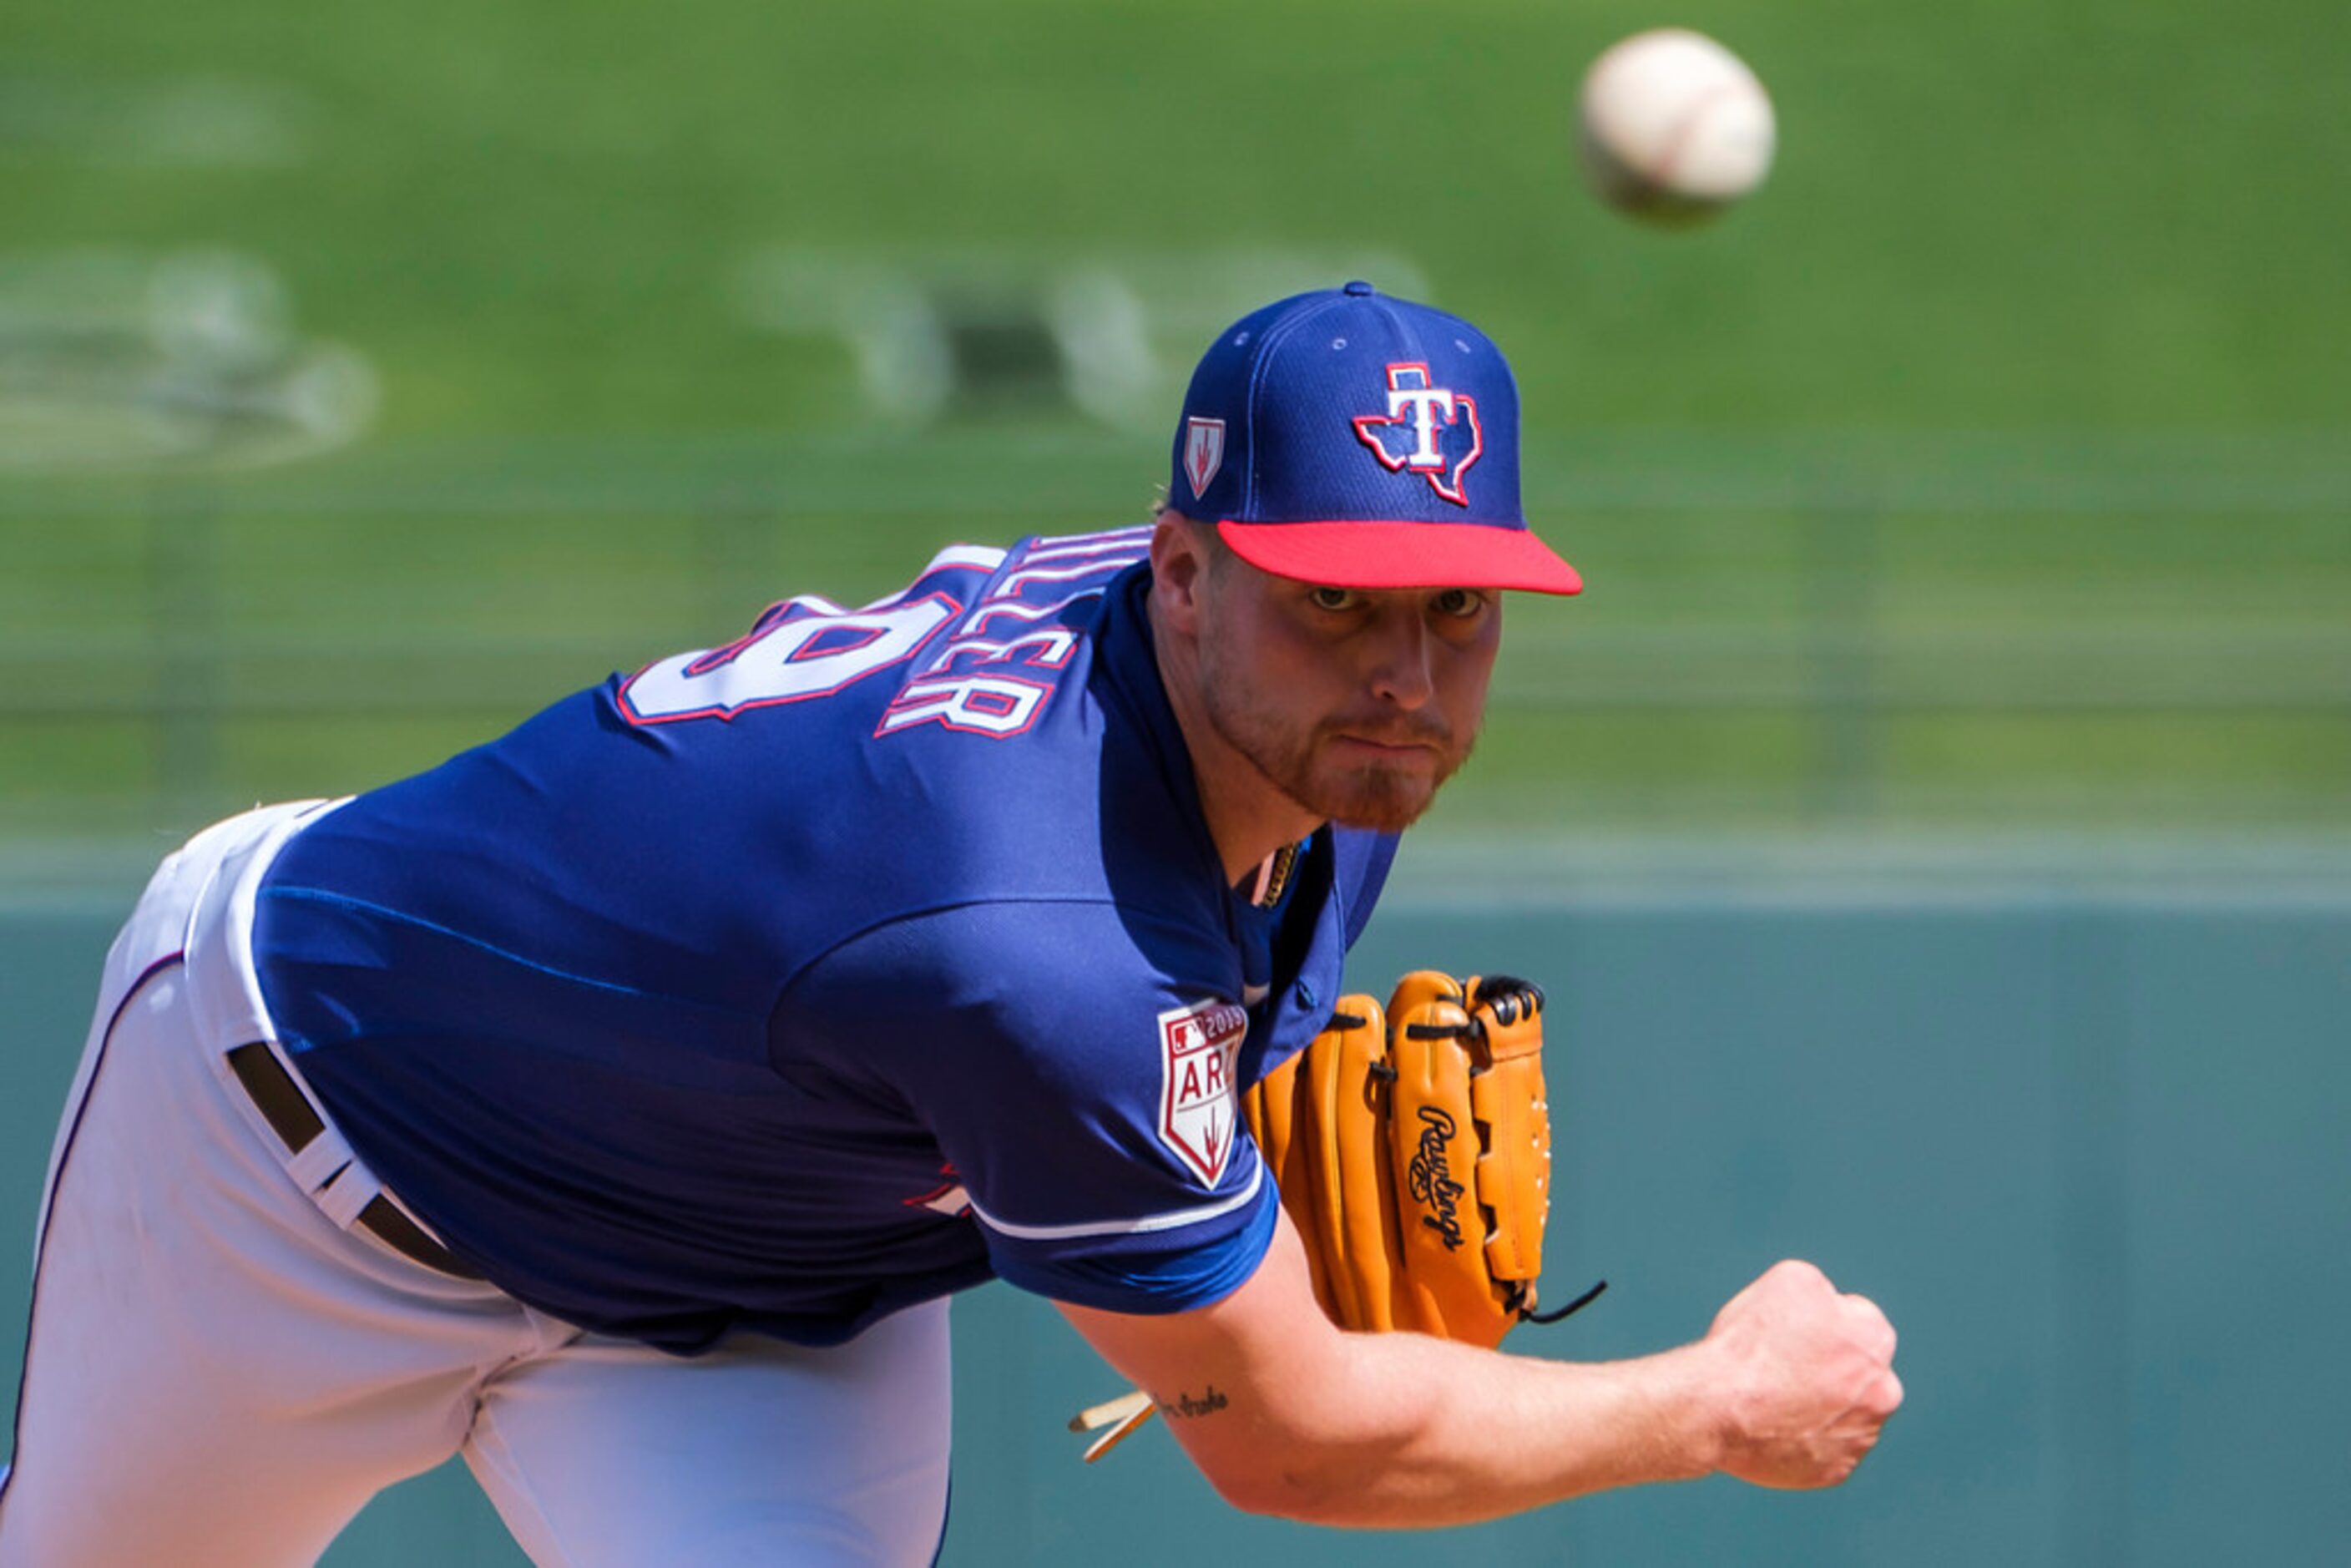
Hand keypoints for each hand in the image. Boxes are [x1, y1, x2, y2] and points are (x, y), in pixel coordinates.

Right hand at [1699, 1259, 1902, 1488]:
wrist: (1719, 1407)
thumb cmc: (1751, 1342)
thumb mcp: (1790, 1279)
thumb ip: (1823, 1289)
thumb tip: (1830, 1304)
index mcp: (1876, 1339)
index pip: (1856, 1321)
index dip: (1818, 1321)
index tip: (1790, 1330)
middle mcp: (1883, 1392)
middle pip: (1858, 1371)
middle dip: (1831, 1366)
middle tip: (1783, 1365)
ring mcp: (1861, 1438)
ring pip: (1843, 1414)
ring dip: (1819, 1405)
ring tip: (1772, 1399)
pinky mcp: (1835, 1471)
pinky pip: (1823, 1449)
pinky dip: (1803, 1439)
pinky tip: (1771, 1426)